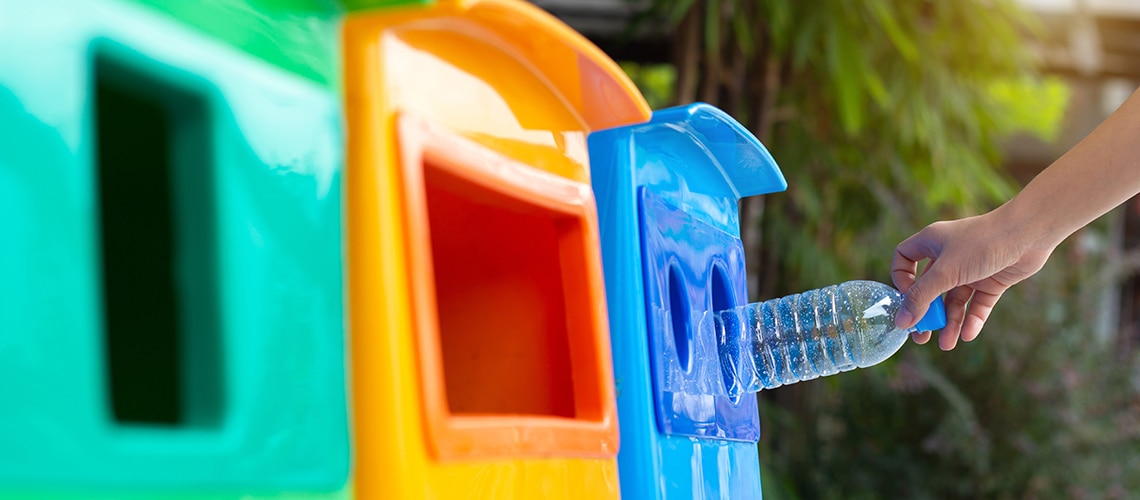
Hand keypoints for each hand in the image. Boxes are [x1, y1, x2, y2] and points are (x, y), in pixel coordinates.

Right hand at [891, 211, 1054, 349]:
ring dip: (950, 322)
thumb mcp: (945, 272)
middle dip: (927, 313)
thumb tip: (901, 321)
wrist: (1029, 235)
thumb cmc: (982, 243)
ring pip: (954, 300)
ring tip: (947, 344)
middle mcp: (949, 256)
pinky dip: (973, 319)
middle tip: (922, 337)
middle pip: (929, 288)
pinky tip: (969, 334)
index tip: (907, 297)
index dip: (902, 279)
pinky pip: (977, 304)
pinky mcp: (992, 281)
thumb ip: (921, 297)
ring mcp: (971, 270)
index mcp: (931, 243)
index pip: (904, 259)